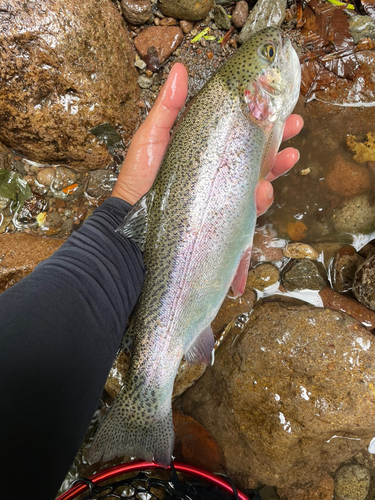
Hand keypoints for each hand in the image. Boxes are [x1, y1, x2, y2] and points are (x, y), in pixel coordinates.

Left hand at [112, 63, 302, 212]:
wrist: (132, 219)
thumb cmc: (139, 177)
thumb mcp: (152, 137)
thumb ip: (168, 108)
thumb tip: (179, 70)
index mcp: (205, 148)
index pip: (237, 130)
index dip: (258, 116)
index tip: (276, 101)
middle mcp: (217, 169)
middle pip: (255, 153)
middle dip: (280, 138)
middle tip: (296, 124)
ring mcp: (222, 193)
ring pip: (259, 179)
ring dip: (278, 167)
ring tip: (289, 157)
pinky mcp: (223, 215)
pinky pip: (249, 208)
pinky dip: (261, 200)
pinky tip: (263, 190)